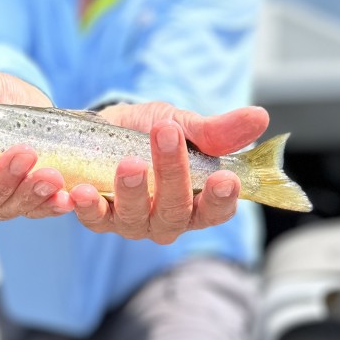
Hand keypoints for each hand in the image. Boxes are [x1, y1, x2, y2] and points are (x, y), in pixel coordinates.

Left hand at [69, 100, 269, 243]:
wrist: (103, 128)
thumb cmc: (150, 131)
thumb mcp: (182, 123)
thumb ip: (216, 130)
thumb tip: (259, 117)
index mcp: (197, 201)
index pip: (216, 210)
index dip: (222, 199)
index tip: (224, 178)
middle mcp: (167, 219)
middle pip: (175, 212)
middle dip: (173, 175)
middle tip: (167, 136)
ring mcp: (133, 222)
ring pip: (136, 219)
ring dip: (132, 192)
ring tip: (128, 163)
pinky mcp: (100, 218)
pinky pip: (95, 220)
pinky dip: (88, 208)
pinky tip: (81, 191)